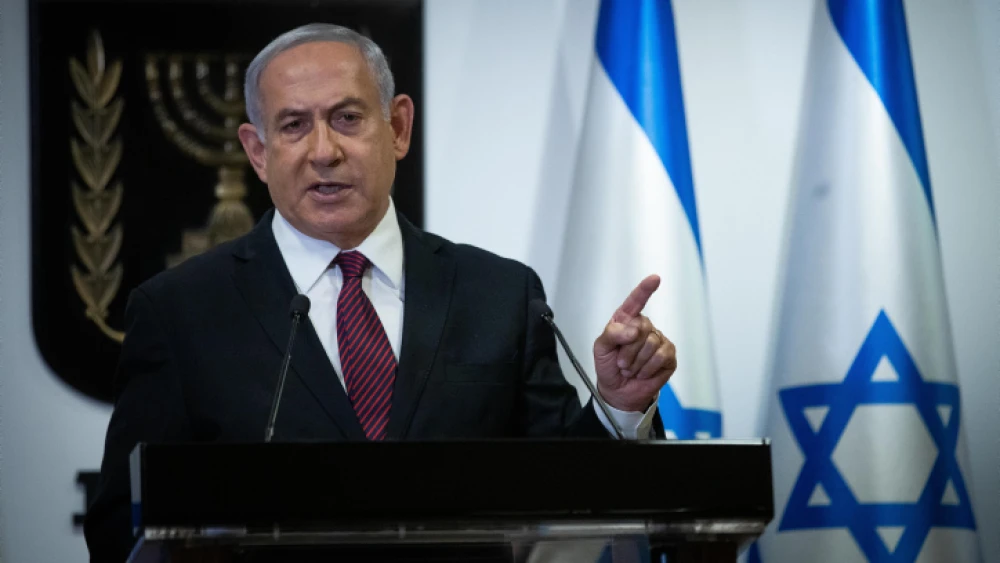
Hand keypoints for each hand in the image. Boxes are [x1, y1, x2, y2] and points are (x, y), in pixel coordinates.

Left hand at [592, 275, 676, 411]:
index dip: (645, 289)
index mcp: (626, 320)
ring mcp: (658, 340)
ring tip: (631, 368)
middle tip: (622, 362)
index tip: (655, 279)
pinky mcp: (669, 355)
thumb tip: (634, 330)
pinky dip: (648, 368)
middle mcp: (644, 327)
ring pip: (651, 344)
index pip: (636, 301)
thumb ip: (613, 334)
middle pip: (642, 328)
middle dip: (628, 350)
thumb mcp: (601, 348)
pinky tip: (643, 372)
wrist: (618, 391)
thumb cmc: (609, 366)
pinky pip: (661, 357)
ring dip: (637, 362)